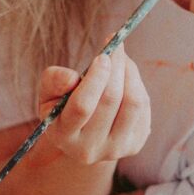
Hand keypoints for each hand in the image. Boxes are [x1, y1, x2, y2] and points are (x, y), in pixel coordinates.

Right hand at [40, 42, 150, 165]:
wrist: (82, 135)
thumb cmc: (63, 105)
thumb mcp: (49, 92)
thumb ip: (54, 81)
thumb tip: (71, 78)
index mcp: (63, 135)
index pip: (82, 106)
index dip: (95, 78)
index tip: (102, 56)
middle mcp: (89, 149)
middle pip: (110, 100)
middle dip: (116, 66)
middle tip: (115, 45)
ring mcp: (115, 149)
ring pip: (133, 103)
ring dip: (130, 73)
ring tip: (121, 58)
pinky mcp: (135, 144)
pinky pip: (144, 107)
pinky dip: (137, 84)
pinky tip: (126, 77)